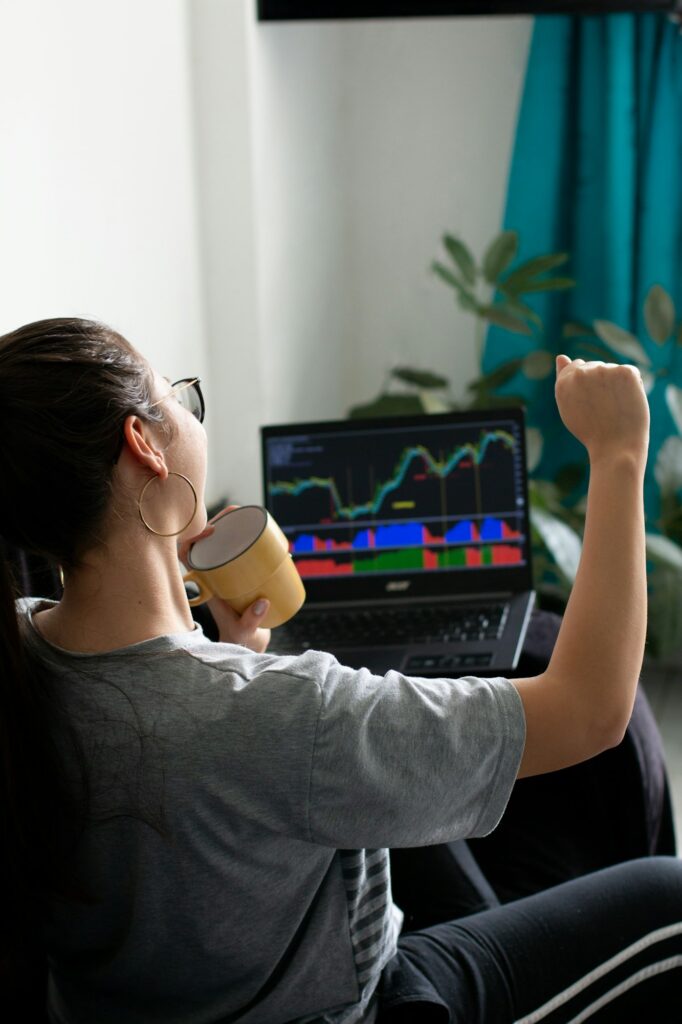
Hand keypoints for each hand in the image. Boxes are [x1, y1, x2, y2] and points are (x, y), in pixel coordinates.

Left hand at [178, 505, 270, 653]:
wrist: (244, 641)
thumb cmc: (237, 636)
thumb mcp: (242, 630)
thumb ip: (250, 620)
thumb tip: (263, 602)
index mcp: (205, 583)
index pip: (187, 555)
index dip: (191, 538)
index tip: (209, 529)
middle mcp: (213, 574)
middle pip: (207, 541)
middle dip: (219, 521)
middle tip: (236, 511)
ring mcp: (227, 572)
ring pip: (223, 542)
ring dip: (232, 524)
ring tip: (248, 513)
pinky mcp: (242, 573)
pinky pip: (241, 550)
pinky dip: (249, 537)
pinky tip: (259, 527)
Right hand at [554, 355, 649, 465]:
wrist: (615, 448)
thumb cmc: (591, 432)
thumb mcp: (570, 407)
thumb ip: (564, 380)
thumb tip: (561, 357)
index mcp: (563, 382)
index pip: (576, 366)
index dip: (587, 385)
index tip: (592, 402)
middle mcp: (581, 373)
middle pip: (595, 367)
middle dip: (601, 383)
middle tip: (603, 409)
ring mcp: (604, 370)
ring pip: (613, 370)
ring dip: (616, 384)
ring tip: (615, 408)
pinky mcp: (625, 372)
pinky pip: (630, 373)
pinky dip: (632, 386)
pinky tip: (627, 402)